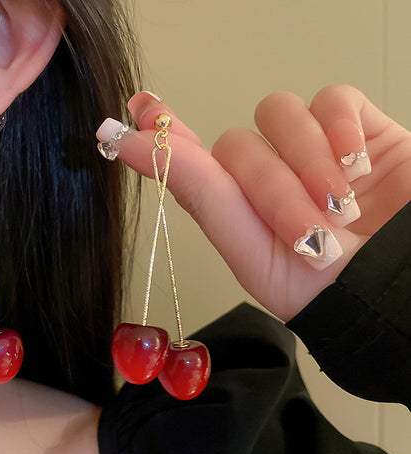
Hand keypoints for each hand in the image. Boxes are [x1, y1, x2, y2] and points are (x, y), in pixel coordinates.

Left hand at [96, 86, 410, 320]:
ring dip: (305, 160)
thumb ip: (199, 196)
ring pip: (279, 114)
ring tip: (340, 209)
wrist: (400, 294)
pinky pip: (333, 98)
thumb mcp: (255, 255)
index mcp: (236, 211)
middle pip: (236, 145)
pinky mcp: (357, 132)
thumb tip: (130, 144)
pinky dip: (341, 128)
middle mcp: (267, 177)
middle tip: (306, 232)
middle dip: (269, 188)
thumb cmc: (327, 291)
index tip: (133, 113)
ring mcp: (310, 151)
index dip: (162, 136)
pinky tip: (356, 165)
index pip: (191, 161)